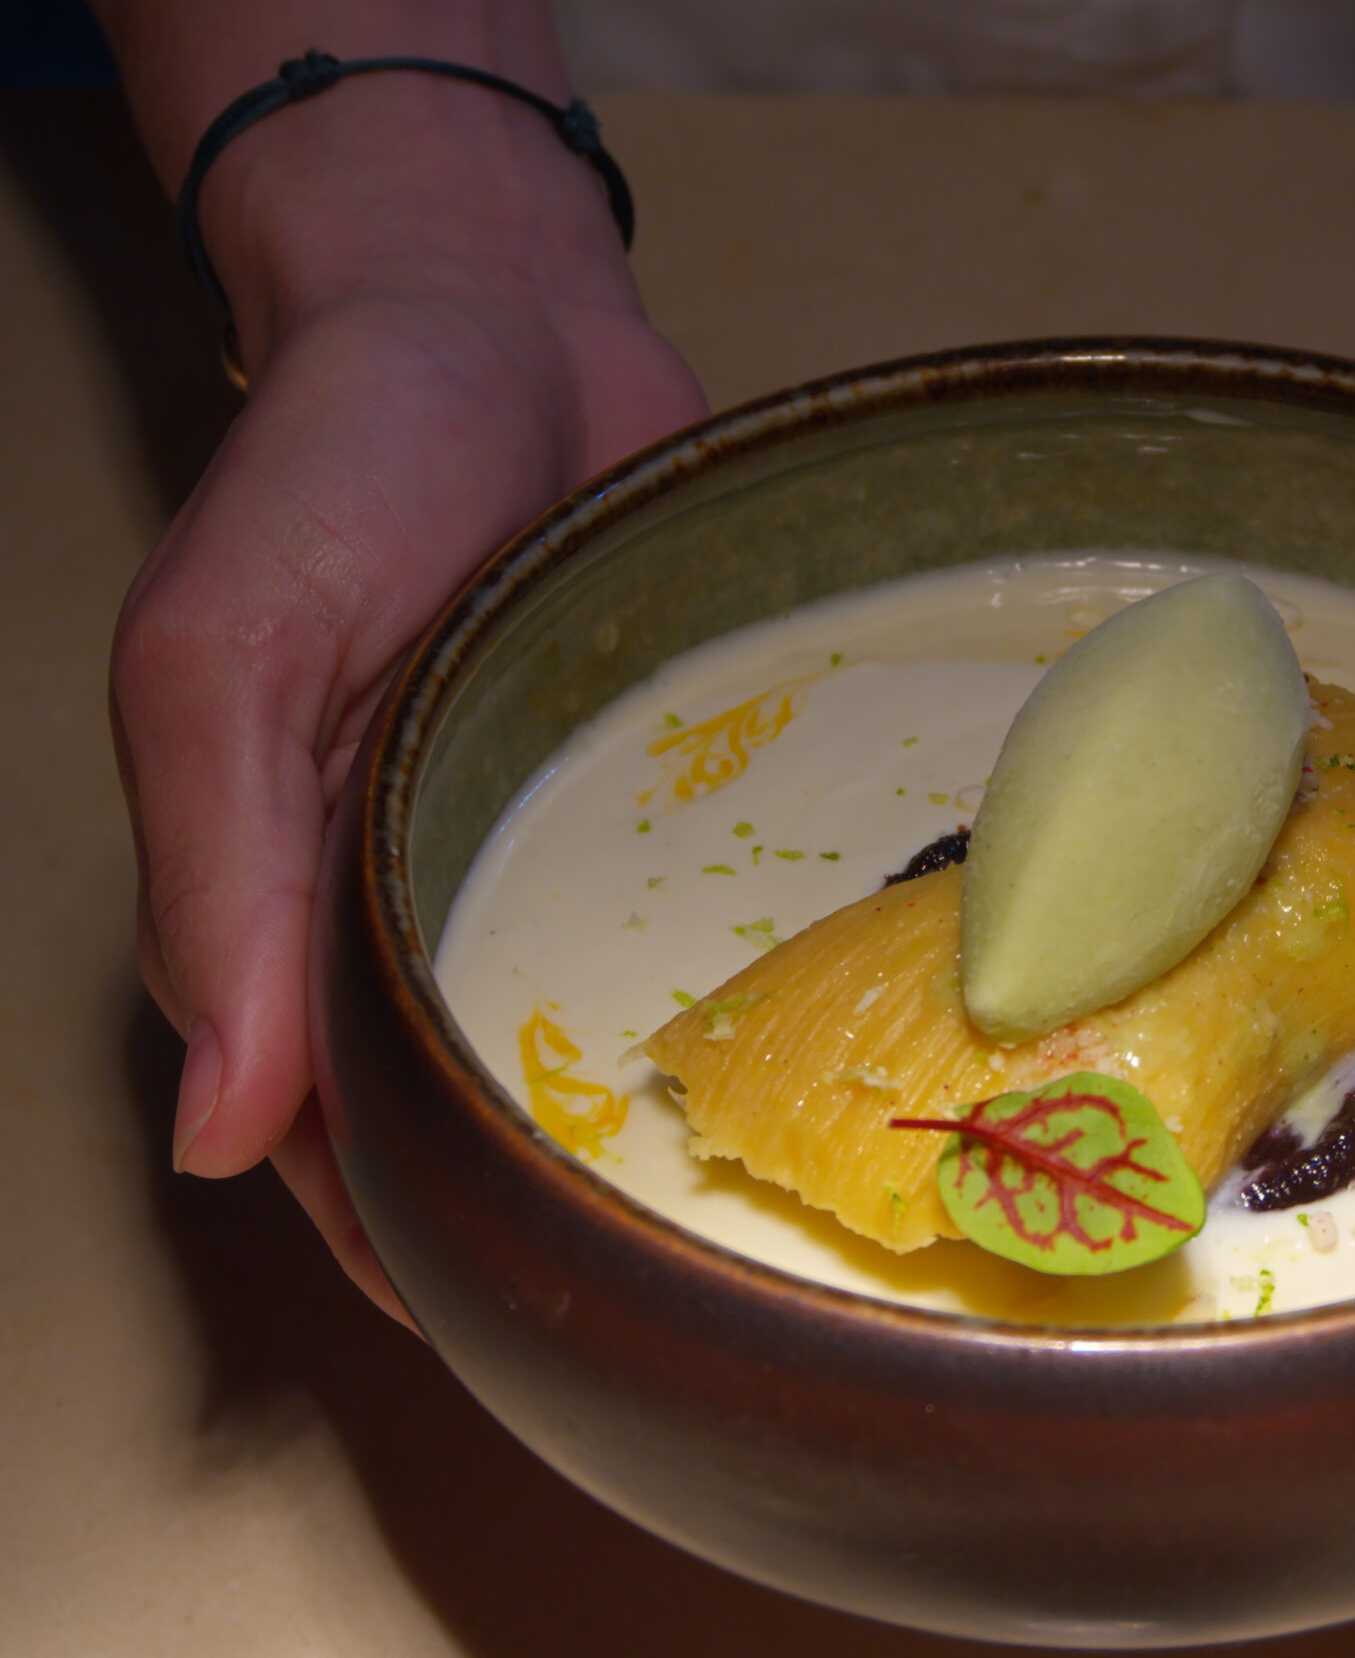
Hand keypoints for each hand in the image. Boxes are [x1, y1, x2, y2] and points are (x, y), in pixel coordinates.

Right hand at [111, 161, 705, 1318]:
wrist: (490, 306)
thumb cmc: (335, 462)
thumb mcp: (225, 654)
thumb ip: (214, 880)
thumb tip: (214, 1133)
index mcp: (289, 912)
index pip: (336, 1151)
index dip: (416, 1261)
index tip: (536, 1352)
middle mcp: (423, 906)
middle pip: (486, 1124)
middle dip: (570, 1221)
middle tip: (705, 1318)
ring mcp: (545, 855)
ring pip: (599, 1043)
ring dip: (671, 1129)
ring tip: (795, 1222)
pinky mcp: (655, 794)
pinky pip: (695, 923)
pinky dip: (746, 995)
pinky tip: (837, 1052)